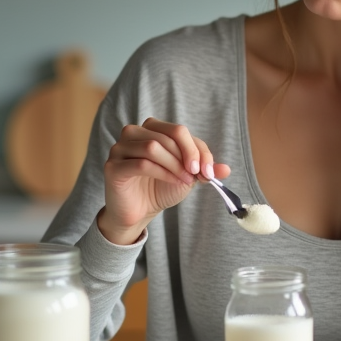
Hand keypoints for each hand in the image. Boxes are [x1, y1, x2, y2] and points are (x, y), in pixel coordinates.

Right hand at [97, 117, 230, 244]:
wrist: (139, 212)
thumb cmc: (161, 188)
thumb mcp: (187, 175)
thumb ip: (205, 168)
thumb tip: (226, 169)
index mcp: (151, 128)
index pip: (178, 131)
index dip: (197, 149)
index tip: (208, 171)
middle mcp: (133, 133)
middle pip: (167, 135)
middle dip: (188, 156)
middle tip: (198, 175)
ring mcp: (120, 148)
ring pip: (154, 147)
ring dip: (175, 165)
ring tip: (185, 180)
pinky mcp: (113, 166)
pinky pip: (142, 163)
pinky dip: (164, 173)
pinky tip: (174, 182)